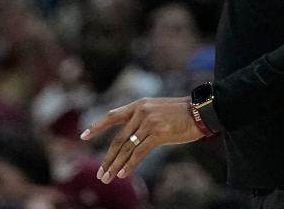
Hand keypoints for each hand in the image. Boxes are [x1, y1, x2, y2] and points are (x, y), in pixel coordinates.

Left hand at [80, 97, 203, 183]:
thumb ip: (141, 120)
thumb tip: (128, 139)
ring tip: (108, 178)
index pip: (112, 116)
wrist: (200, 111)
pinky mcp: (158, 134)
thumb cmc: (180, 113)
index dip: (97, 126)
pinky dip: (130, 165)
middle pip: (118, 139)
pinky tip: (124, 174)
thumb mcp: (156, 110)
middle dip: (108, 158)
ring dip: (116, 165)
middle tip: (100, 173)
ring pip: (127, 148)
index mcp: (138, 105)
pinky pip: (139, 153)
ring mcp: (148, 123)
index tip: (83, 136)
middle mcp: (140, 112)